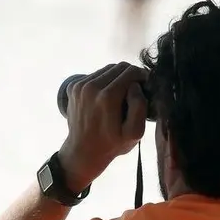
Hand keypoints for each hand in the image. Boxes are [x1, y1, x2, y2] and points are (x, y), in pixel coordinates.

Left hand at [59, 62, 148, 189]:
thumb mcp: (134, 133)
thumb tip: (135, 85)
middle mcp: (91, 86)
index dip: (142, 76)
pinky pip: (95, 75)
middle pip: (119, 67)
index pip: (131, 71)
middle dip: (131, 75)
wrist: (82, 152)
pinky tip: (106, 97)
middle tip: (136, 90)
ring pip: (107, 69)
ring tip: (121, 94)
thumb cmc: (112, 144)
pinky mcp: (73, 87)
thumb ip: (139, 106)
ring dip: (117, 78)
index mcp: (107, 96)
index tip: (146, 86)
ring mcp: (79, 86)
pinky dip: (104, 81)